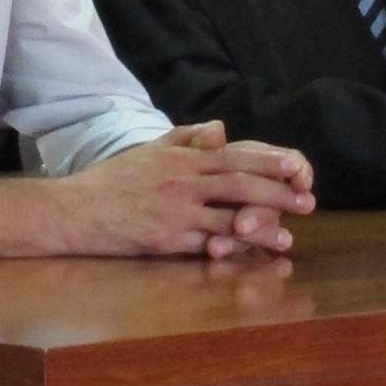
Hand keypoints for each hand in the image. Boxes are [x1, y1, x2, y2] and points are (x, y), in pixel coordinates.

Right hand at [54, 121, 314, 259]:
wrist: (77, 210)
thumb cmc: (114, 180)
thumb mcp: (151, 149)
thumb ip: (187, 137)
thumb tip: (222, 129)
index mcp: (181, 158)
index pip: (234, 155)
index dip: (269, 161)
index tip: (298, 165)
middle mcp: (182, 182)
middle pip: (239, 185)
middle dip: (278, 193)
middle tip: (308, 200)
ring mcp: (175, 213)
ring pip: (229, 219)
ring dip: (263, 228)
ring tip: (290, 237)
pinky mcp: (166, 241)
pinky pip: (205, 245)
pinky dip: (231, 250)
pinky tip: (249, 255)